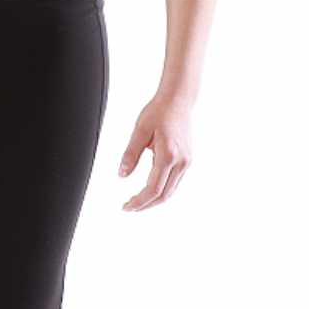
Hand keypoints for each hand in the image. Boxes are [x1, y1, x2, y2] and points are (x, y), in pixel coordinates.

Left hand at [117, 93, 192, 210]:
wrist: (178, 100)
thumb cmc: (159, 112)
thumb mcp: (140, 131)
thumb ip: (130, 155)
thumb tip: (122, 175)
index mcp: (168, 155)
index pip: (153, 189)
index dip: (139, 201)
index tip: (127, 207)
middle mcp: (181, 162)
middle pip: (164, 195)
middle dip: (146, 204)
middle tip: (129, 207)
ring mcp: (187, 162)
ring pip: (171, 191)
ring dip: (154, 199)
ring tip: (137, 201)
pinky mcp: (187, 160)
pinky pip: (175, 182)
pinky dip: (162, 190)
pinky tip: (150, 190)